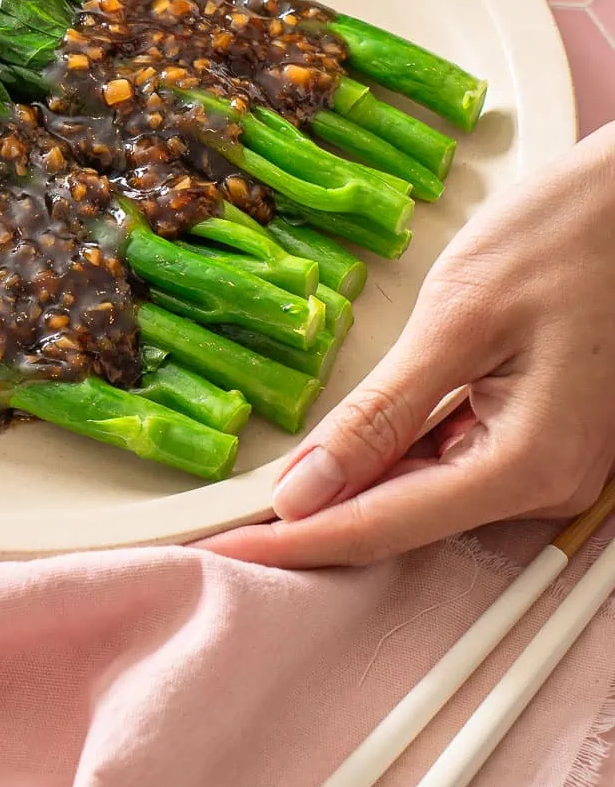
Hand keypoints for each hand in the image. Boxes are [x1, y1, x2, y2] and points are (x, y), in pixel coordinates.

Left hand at [206, 124, 614, 567]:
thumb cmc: (562, 239)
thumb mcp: (456, 320)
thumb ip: (381, 413)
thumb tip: (306, 488)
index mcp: (529, 465)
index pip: (386, 528)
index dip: (297, 543)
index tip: (225, 548)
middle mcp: (548, 483)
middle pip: (407, 520)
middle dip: (319, 517)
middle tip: (228, 517)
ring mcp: (551, 461)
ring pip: (427, 493)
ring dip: (354, 484)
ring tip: (270, 481)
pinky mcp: (543, 433)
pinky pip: (454, 460)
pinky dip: (396, 451)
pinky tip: (349, 439)